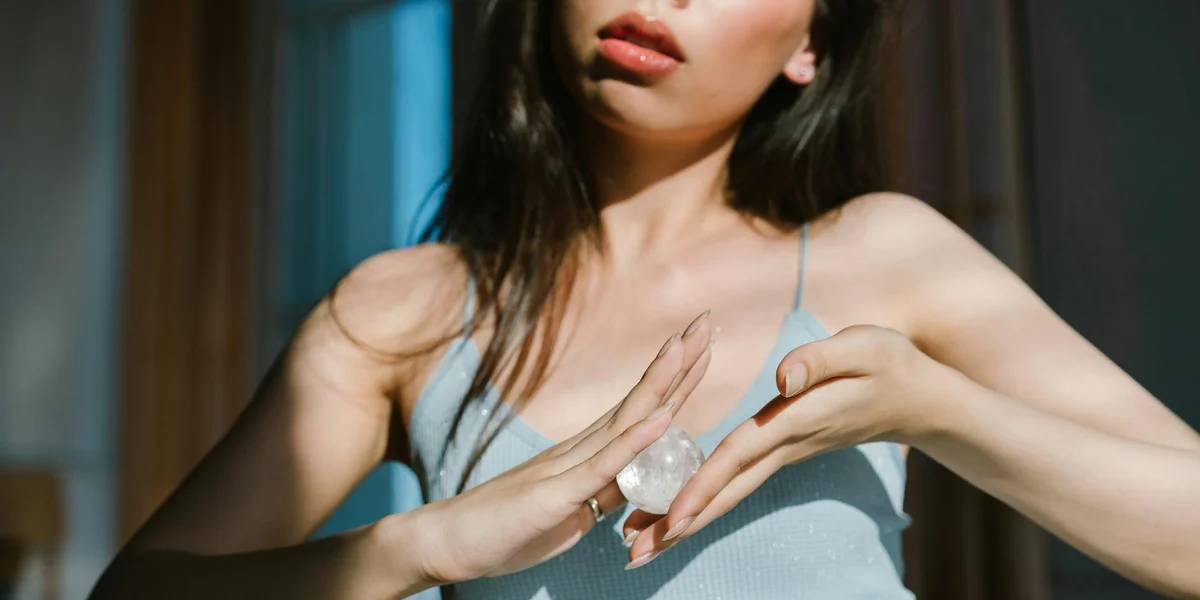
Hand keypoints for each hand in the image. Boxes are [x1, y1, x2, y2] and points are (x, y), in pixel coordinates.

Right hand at [408, 312, 714, 584]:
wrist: (446, 540)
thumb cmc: (506, 526)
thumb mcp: (572, 510)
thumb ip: (606, 489)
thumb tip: (643, 477)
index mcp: (586, 454)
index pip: (640, 409)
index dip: (672, 377)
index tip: (700, 344)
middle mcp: (579, 449)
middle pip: (639, 400)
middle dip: (676, 362)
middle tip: (705, 319)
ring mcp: (567, 468)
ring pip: (624, 420)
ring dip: (659, 383)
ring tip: (687, 347)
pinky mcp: (555, 495)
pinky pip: (601, 467)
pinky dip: (633, 441)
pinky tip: (660, 418)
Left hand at [621, 325, 959, 566]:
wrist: (920, 398)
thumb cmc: (891, 366)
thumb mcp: (863, 347)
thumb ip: (819, 359)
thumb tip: (782, 377)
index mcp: (795, 420)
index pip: (739, 454)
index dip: (704, 483)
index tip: (671, 516)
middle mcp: (785, 444)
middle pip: (725, 490)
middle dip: (680, 523)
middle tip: (636, 555)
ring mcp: (783, 451)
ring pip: (728, 491)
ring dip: (685, 519)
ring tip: (640, 546)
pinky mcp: (782, 448)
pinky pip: (737, 479)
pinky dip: (704, 499)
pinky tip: (675, 511)